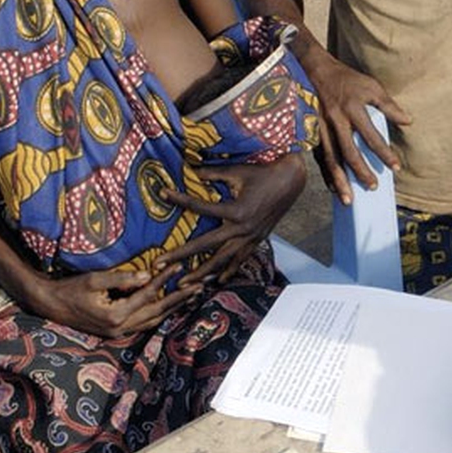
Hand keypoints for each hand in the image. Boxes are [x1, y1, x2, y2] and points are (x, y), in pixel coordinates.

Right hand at [28, 266, 202, 337]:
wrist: (50, 305)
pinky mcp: (116, 331)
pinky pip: (144, 323)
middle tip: (200, 286)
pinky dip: (159, 313)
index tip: (180, 264)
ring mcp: (119, 332)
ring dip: (173, 308)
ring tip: (192, 295)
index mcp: (116, 315)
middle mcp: (120, 328)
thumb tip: (149, 275)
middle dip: (180, 299)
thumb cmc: (70, 288)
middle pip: (158, 312)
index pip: (148, 294)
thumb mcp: (95, 280)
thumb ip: (123, 278)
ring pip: (153, 320)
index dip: (165, 279)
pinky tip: (170, 304)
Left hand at [158, 155, 304, 283]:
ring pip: (223, 260)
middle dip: (181, 256)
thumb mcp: (237, 171)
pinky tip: (217, 281)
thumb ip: (212, 173)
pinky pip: (240, 260)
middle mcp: (242, 229)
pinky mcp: (257, 240)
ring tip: (184, 282)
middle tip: (160, 265)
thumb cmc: (263, 173)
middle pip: (206, 246)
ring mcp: (251, 238)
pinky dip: (228, 271)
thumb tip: (190, 169)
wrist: (291, 181)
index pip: (200, 207)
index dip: (180, 199)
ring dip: (202, 272)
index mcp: (236, 211)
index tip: (163, 193)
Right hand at [303, 50, 409, 202]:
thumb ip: (389, 105)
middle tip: (373, 187)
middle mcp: (336, 120)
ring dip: (339, 181)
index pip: (371, 135)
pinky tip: (333, 188)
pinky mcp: (312, 133)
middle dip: (361, 172)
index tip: (396, 167)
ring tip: (349, 200)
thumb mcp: (370, 86)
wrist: (313, 69)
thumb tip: (408, 121)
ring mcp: (321, 128)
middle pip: (349, 152)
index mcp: (352, 109)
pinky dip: (326, 174)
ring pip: (331, 159)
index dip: (384, 153)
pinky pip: (320, 157)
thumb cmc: (346, 79)